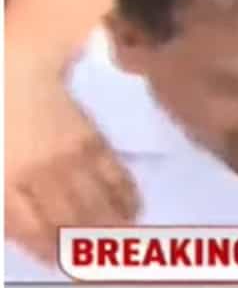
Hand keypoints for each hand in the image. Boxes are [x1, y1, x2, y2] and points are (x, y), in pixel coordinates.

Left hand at [5, 61, 139, 264]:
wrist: (21, 62)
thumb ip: (5, 196)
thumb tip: (22, 226)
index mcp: (8, 178)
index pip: (33, 228)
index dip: (51, 251)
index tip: (67, 266)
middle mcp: (43, 173)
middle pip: (69, 220)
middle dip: (87, 248)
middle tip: (106, 268)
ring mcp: (72, 156)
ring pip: (95, 200)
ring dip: (112, 228)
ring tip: (127, 247)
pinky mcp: (94, 139)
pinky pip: (115, 172)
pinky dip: (127, 195)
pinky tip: (134, 209)